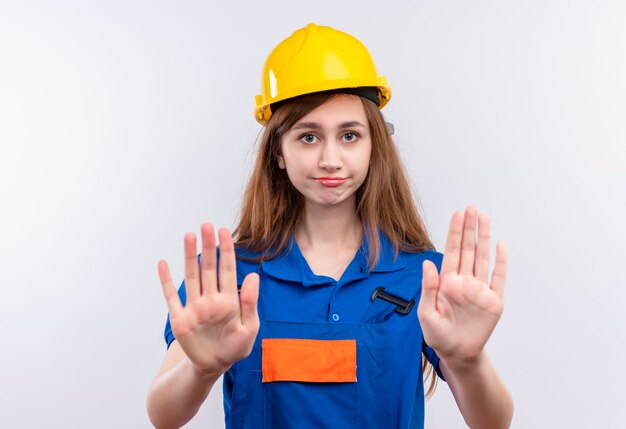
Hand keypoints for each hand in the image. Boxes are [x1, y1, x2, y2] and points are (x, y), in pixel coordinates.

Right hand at [158, 224, 259, 373]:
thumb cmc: (235, 347)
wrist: (213, 366)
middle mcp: (210, 298)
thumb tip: (254, 275)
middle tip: (206, 225)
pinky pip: (171, 296)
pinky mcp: (180, 318)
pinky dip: (166, 281)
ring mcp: (194, 306)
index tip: (224, 231)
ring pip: (191, 276)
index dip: (225, 250)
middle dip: (207, 247)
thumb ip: (250, 302)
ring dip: (189, 256)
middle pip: (208, 267)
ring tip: (189, 236)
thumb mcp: (249, 327)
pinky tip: (163, 264)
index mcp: (229, 299)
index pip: (227, 269)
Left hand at [417, 206, 507, 362]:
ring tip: (485, 218)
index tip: (458, 214)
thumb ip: (428, 288)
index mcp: (447, 282)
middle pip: (468, 250)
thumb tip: (428, 264)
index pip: (452, 251)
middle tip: (472, 208)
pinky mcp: (494, 301)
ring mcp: (479, 290)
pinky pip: (498, 278)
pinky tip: (501, 246)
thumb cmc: (438, 335)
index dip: (455, 232)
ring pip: (483, 258)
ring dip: (484, 239)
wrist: (457, 353)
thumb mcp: (426, 314)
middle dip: (469, 228)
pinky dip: (501, 262)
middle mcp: (464, 281)